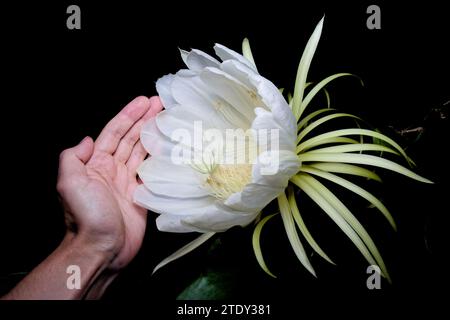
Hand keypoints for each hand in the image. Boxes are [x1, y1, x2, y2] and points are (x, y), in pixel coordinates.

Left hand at [57, 96, 162, 270]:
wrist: (102, 248)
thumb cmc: (87, 216)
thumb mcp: (70, 182)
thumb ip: (73, 157)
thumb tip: (88, 141)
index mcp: (95, 163)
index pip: (114, 132)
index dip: (128, 115)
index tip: (144, 101)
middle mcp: (112, 169)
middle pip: (130, 138)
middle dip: (144, 120)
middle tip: (160, 104)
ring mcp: (127, 182)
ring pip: (142, 152)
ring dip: (152, 135)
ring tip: (167, 120)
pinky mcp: (140, 195)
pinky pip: (151, 172)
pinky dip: (159, 159)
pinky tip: (169, 149)